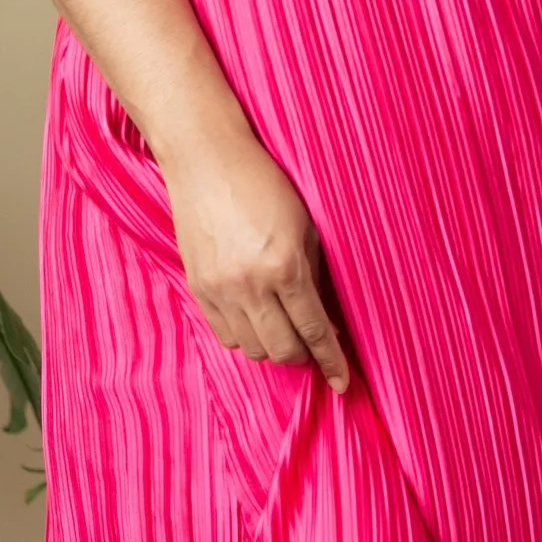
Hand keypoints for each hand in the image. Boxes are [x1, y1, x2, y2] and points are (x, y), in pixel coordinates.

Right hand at [159, 116, 351, 389]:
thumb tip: (325, 317)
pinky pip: (225, 334)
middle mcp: (250, 285)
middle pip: (283, 349)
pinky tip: (256, 318)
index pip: (314, 330)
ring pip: (253, 348)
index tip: (342, 382)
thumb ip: (315, 273)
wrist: (206, 160)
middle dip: (304, 355)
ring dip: (274, 346)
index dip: (331, 361)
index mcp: (285, 267)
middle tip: (314, 345)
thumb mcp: (305, 225)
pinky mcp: (198, 287)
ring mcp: (220, 289)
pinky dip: (245, 335)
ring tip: (284, 327)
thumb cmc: (264, 182)